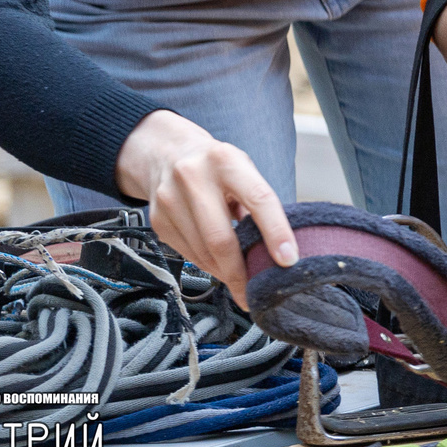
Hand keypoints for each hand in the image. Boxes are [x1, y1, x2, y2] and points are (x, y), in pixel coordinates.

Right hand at [114, 110, 294, 308]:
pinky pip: (187, 255)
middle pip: (220, 238)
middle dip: (240, 273)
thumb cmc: (216, 166)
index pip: (259, 199)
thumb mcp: (242, 169)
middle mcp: (193, 178)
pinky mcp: (157, 221)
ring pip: (202, 253)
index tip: (289, 260)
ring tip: (240, 281)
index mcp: (226, 161)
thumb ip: (258, 202)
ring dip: (224, 273)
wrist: (165, 152)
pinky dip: (207, 265)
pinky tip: (218, 265)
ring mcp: (170, 200)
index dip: (276, 232)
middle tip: (256, 294)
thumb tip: (278, 248)